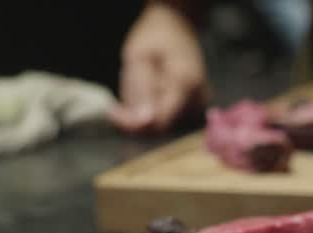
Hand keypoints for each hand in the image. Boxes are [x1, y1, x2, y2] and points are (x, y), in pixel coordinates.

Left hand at [111, 3, 207, 133]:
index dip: (135, 123)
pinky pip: (167, 118)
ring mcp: (198, 104)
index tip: (113, 113)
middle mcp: (197, 98)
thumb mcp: (138, 57)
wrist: (177, 28)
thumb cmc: (156, 37)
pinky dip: (151, 109)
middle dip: (136, 115)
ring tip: (138, 86)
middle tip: (117, 103)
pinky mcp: (195, 108)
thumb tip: (143, 123)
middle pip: (161, 124)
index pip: (161, 120)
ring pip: (162, 123)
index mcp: (185, 83)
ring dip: (143, 110)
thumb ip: (141, 91)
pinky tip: (148, 91)